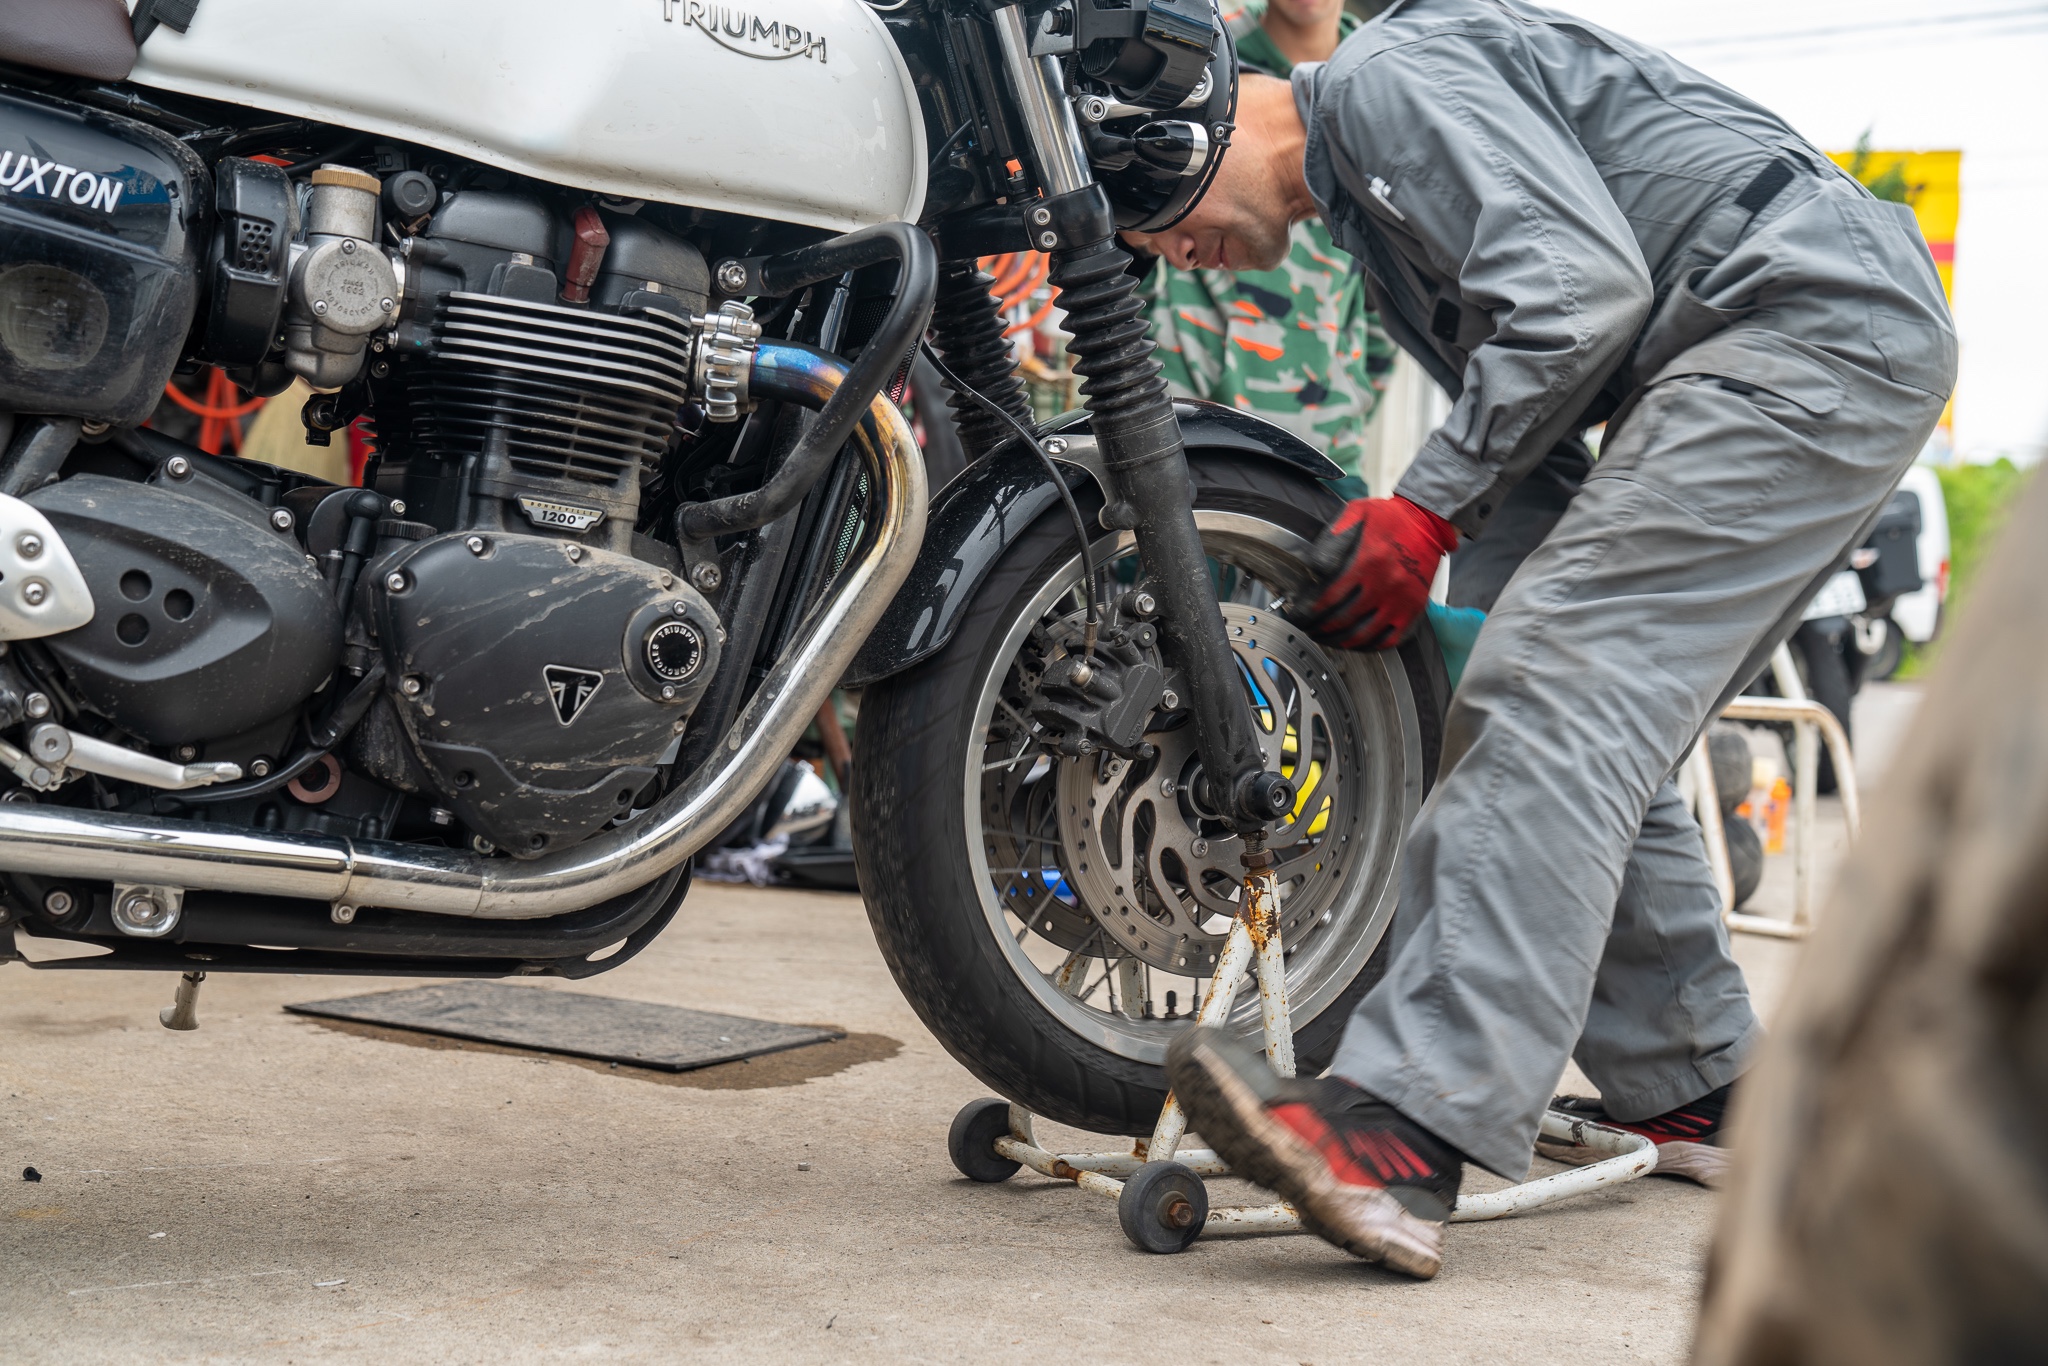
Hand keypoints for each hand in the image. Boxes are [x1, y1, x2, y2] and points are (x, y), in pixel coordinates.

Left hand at [1291, 496, 1458, 649]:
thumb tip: (1313, 566)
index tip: (1296, 613)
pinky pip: (1387, 640)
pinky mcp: (1413, 609)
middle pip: (1341, 619)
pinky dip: (1365, 646)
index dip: (1307, 610)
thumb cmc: (1389, 519)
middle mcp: (1384, 583)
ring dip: (1336, 641)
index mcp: (1367, 560)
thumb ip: (1333, 537)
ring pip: (1361, 635)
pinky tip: (1351, 643)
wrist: (1428, 522)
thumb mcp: (1357, 513)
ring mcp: (1400, 600)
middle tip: (1304, 628)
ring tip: (1322, 637)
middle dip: (1316, 628)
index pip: (1327, 597)